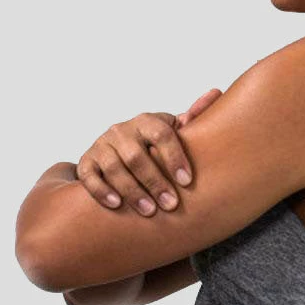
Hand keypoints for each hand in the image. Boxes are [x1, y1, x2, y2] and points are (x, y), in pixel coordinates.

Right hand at [76, 88, 222, 214]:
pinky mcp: (87, 161)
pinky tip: (117, 205)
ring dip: (132, 191)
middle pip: (137, 156)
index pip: (161, 135)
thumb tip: (217, 93)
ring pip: (114, 168)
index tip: (187, 181)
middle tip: (171, 205)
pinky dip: (102, 191)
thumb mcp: (171, 130)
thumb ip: (193, 117)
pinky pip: (89, 176)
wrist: (116, 148)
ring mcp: (102, 145)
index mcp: (146, 121)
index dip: (174, 157)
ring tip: (149, 211)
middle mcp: (122, 130)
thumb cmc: (153, 144)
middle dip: (155, 182)